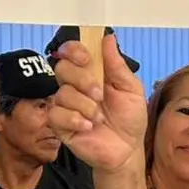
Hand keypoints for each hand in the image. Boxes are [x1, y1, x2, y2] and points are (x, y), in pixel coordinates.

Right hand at [48, 35, 148, 173]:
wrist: (127, 150)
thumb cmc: (130, 119)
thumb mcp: (131, 88)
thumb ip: (117, 65)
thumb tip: (108, 38)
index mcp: (92, 73)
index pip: (72, 52)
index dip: (74, 50)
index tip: (86, 58)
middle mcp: (75, 86)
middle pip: (63, 68)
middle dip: (82, 80)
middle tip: (100, 95)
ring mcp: (66, 105)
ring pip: (62, 93)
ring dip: (85, 106)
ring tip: (100, 118)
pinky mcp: (60, 125)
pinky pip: (57, 114)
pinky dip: (76, 120)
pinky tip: (89, 127)